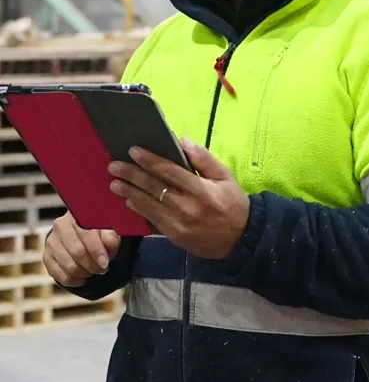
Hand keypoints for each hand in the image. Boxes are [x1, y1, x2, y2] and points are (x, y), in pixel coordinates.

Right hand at [43, 212, 120, 287]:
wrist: (81, 236)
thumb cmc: (98, 233)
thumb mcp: (109, 232)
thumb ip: (111, 236)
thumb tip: (109, 242)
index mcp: (78, 214)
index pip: (86, 233)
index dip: (96, 251)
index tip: (105, 263)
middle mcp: (61, 225)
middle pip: (77, 252)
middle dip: (92, 265)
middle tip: (102, 269)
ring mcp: (51, 241)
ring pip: (69, 266)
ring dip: (84, 273)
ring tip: (92, 271)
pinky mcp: (46, 256)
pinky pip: (59, 275)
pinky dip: (74, 280)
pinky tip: (82, 278)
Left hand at [108, 139, 249, 258]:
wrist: (241, 239)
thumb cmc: (233, 204)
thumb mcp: (225, 177)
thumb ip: (204, 159)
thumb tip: (182, 141)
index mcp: (200, 190)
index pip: (169, 171)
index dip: (149, 161)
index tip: (133, 151)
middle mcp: (187, 207)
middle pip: (153, 188)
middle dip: (131, 175)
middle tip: (114, 166)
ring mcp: (178, 224)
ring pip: (148, 205)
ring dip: (129, 193)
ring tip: (114, 183)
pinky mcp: (174, 237)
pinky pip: (152, 221)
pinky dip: (139, 210)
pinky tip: (128, 202)